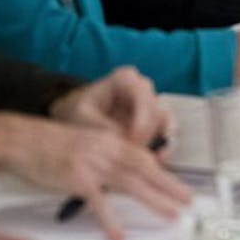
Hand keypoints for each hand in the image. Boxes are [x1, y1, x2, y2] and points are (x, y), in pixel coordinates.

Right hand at [0, 112, 191, 239]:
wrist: (23, 139)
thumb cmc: (52, 144)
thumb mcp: (88, 144)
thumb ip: (108, 158)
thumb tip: (125, 177)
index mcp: (112, 141)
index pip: (144, 157)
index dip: (163, 172)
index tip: (177, 186)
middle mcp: (108, 150)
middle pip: (146, 168)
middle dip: (170, 185)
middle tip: (188, 200)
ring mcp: (94, 164)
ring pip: (131, 183)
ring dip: (154, 200)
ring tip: (171, 214)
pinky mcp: (77, 179)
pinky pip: (98, 203)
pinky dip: (109, 219)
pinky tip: (118, 234)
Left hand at [48, 66, 167, 147]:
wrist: (73, 121)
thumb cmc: (76, 114)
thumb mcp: (82, 120)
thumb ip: (104, 129)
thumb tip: (126, 144)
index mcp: (124, 79)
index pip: (142, 93)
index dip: (140, 118)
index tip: (130, 141)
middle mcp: (141, 88)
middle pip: (154, 108)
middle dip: (145, 134)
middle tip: (130, 154)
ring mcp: (149, 103)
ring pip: (163, 121)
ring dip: (153, 141)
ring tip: (138, 159)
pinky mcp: (153, 120)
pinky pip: (166, 132)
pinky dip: (162, 146)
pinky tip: (154, 159)